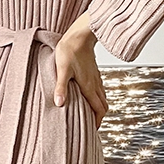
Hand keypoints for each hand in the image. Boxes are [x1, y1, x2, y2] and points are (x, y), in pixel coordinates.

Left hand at [54, 13, 107, 129]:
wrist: (80, 34)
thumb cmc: (70, 50)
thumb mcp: (62, 70)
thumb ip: (61, 87)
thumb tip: (59, 103)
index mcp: (89, 87)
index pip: (98, 109)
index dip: (97, 122)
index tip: (93, 130)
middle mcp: (95, 84)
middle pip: (103, 106)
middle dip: (99, 117)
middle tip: (92, 125)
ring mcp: (96, 78)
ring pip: (102, 98)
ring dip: (99, 108)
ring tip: (91, 114)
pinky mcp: (94, 72)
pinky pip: (100, 89)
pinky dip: (97, 98)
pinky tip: (89, 97)